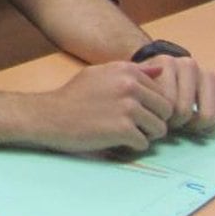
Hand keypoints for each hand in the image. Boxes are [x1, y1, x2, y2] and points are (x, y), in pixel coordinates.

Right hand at [36, 62, 174, 152]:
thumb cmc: (73, 96)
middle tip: (131, 125)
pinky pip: (144, 143)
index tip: (134, 111)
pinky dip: (131, 146)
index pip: (162, 92)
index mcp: (126, 70)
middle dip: (153, 121)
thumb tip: (161, 69)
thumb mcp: (100, 74)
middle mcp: (130, 85)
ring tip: (124, 132)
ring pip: (160, 129)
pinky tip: (115, 140)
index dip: (151, 106)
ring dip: (145, 135)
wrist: (49, 115)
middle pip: (166, 111)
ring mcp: (127, 107)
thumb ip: (132, 71)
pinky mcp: (122, 129)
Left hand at [137, 55, 214, 134]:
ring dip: (195, 126)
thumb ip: (135, 92)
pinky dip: (210, 126)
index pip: (165, 104)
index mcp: (165, 63)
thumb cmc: (147, 84)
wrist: (164, 72)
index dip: (159, 118)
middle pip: (184, 111)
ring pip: (207, 116)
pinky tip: (198, 125)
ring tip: (183, 124)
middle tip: (170, 124)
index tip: (154, 119)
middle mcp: (188, 64)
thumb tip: (138, 106)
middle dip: (176, 124)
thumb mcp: (136, 84)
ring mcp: (207, 72)